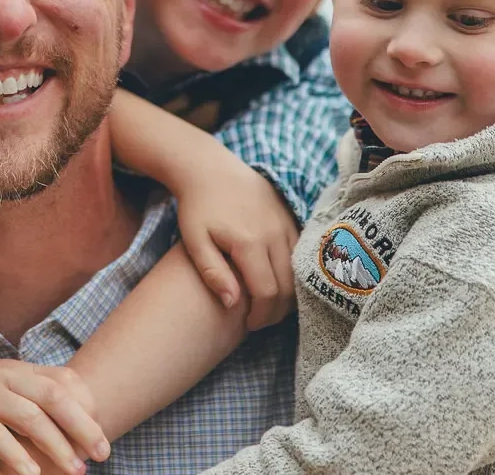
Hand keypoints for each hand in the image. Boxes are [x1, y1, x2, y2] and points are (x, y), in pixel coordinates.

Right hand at [0, 356, 109, 474]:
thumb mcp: (4, 384)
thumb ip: (33, 397)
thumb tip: (73, 422)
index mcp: (20, 370)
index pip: (64, 381)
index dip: (88, 406)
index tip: (101, 435)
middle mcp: (6, 377)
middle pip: (54, 395)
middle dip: (83, 425)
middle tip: (102, 453)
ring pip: (29, 415)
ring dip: (56, 444)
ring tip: (76, 469)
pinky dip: (16, 454)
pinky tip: (31, 474)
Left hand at [175, 155, 298, 330]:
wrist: (208, 168)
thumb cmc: (196, 207)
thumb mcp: (194, 241)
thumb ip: (213, 273)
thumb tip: (232, 304)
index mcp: (249, 242)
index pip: (267, 293)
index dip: (261, 316)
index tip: (248, 325)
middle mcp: (273, 232)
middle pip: (288, 286)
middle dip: (276, 311)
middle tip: (259, 320)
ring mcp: (285, 222)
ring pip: (298, 270)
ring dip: (287, 294)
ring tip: (268, 305)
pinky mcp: (290, 215)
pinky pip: (299, 252)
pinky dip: (293, 272)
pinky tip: (277, 280)